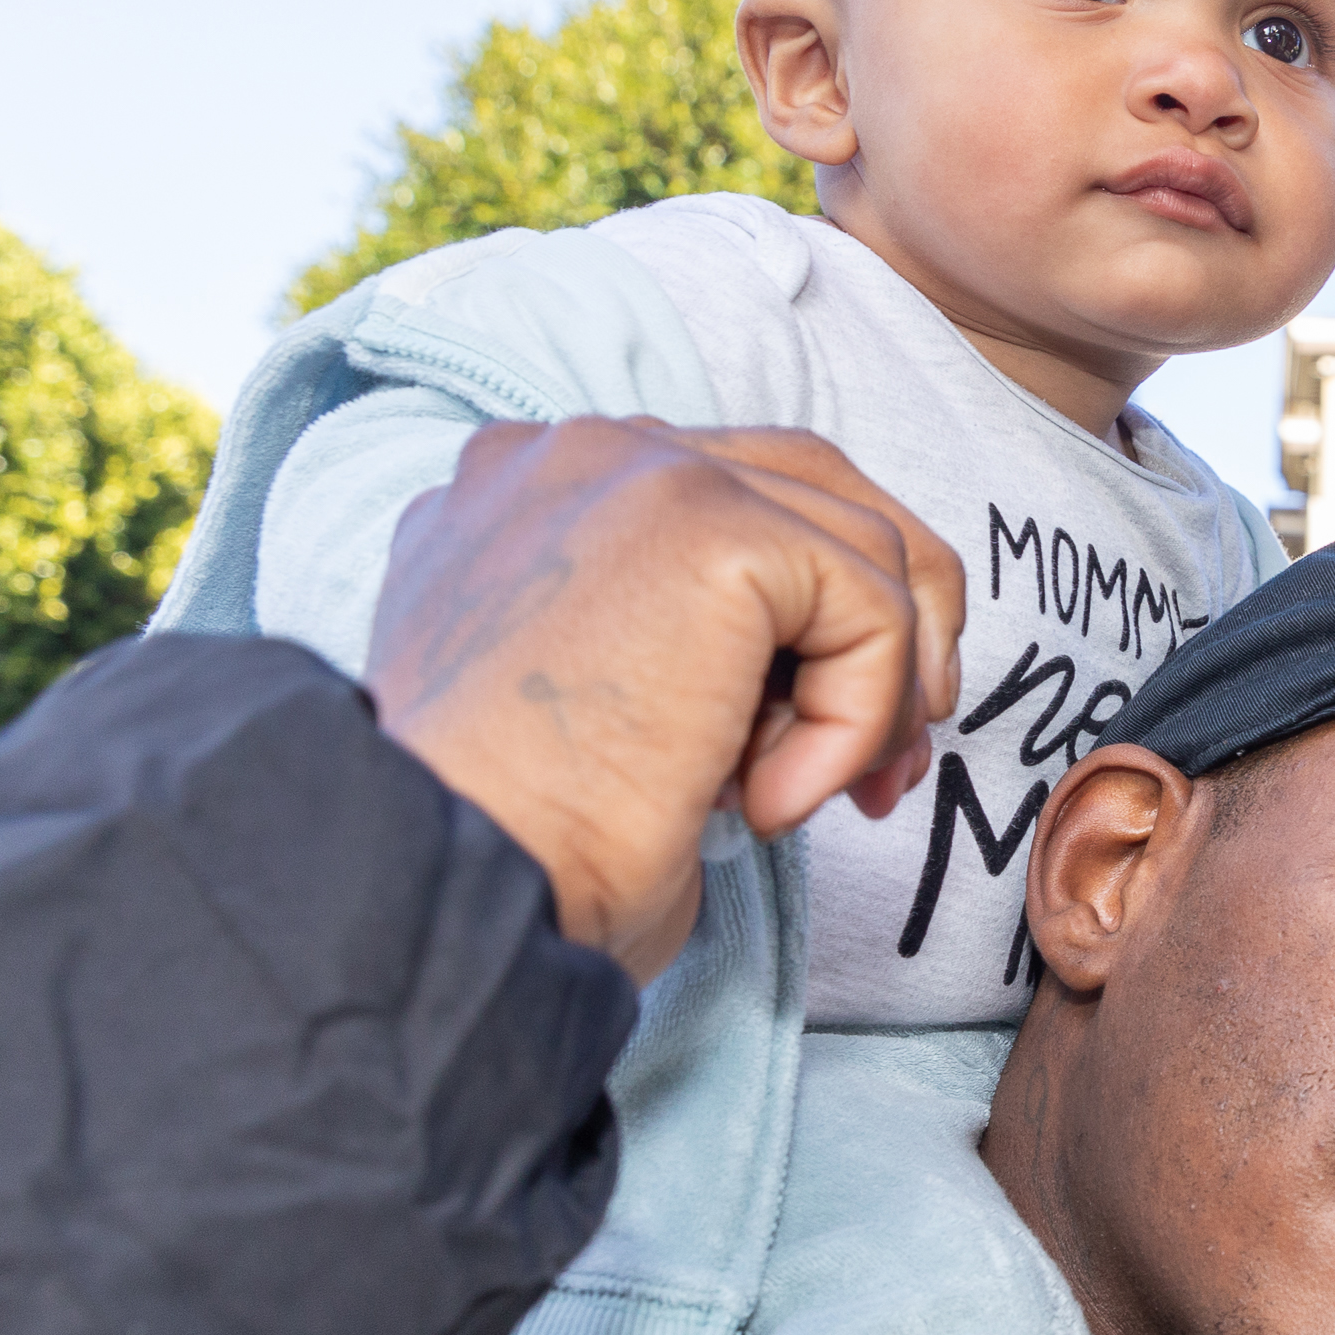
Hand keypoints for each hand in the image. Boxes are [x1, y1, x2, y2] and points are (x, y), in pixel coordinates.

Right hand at [365, 419, 964, 981]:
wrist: (445, 884)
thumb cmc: (513, 847)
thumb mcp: (591, 714)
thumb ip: (672, 646)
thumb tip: (802, 673)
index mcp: (533, 487)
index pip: (734, 497)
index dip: (811, 622)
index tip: (816, 752)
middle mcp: (581, 450)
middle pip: (819, 488)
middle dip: (887, 634)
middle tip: (888, 772)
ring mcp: (642, 470)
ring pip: (863, 552)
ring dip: (872, 699)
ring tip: (805, 800)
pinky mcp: (709, 528)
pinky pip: (870, 609)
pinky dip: (856, 723)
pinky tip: (761, 804)